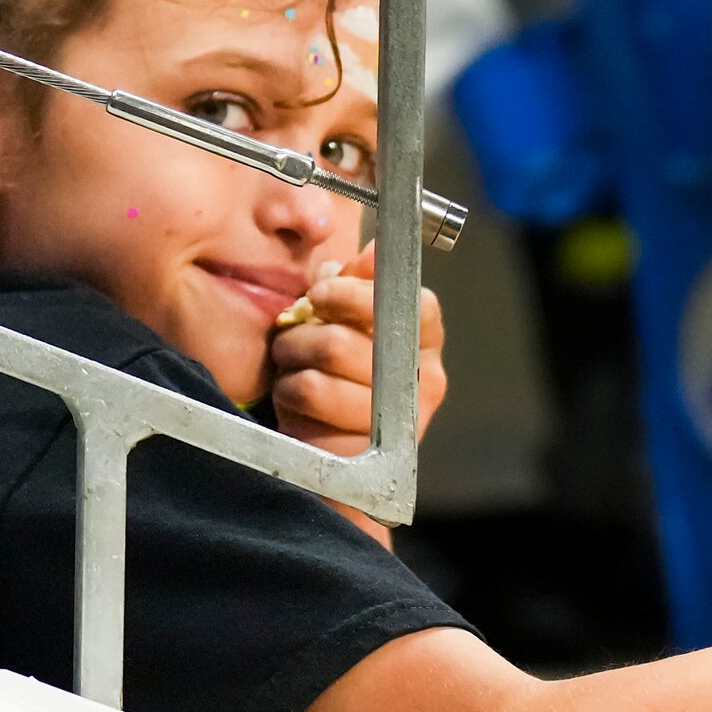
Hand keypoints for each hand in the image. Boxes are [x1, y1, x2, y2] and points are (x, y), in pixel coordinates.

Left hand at [269, 242, 448, 456]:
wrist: (335, 458)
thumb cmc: (340, 375)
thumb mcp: (348, 323)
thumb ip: (358, 286)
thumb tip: (373, 252)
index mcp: (423, 342)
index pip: (411, 304)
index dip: (357, 295)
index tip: (320, 293)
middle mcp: (422, 384)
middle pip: (345, 345)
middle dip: (300, 340)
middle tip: (288, 344)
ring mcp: (395, 426)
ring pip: (316, 383)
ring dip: (289, 375)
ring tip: (290, 377)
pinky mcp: (362, 459)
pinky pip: (306, 417)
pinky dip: (289, 406)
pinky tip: (297, 411)